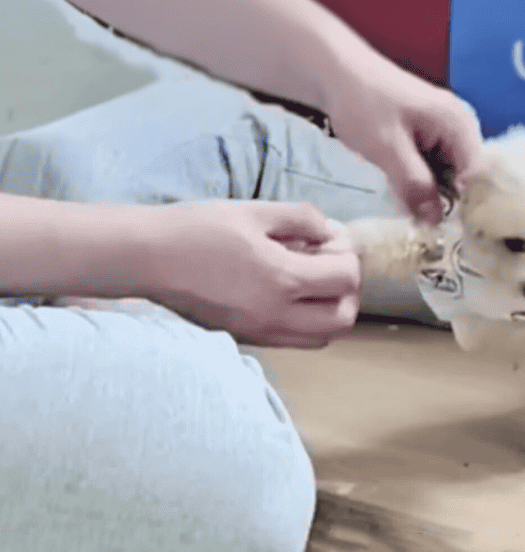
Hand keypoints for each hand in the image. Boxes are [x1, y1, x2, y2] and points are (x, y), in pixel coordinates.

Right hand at [144, 200, 360, 347]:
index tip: (330, 238)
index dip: (348, 255)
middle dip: (348, 290)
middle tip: (331, 263)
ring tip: (313, 280)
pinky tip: (290, 293)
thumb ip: (303, 219)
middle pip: (343, 318)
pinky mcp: (249, 338)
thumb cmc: (199, 228)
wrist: (150, 258)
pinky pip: (296, 340)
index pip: (346, 278)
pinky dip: (308, 321)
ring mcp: (263, 332)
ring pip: (323, 337)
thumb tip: (332, 233)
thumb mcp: (255, 211)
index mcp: (282, 279)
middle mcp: (277, 315)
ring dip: (331, 310)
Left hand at [324, 48, 485, 225]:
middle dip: (449, 205)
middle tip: (425, 229)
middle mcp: (459, 128)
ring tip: (413, 217)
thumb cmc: (362, 103)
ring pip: (449, 178)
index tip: (448, 231)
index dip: (468, 205)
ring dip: (432, 197)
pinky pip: (434, 170)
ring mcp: (444, 133)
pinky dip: (421, 186)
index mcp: (458, 124)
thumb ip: (414, 185)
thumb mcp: (387, 148)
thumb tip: (435, 224)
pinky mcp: (428, 139)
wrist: (336, 74)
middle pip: (467, 178)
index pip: (479, 175)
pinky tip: (406, 199)